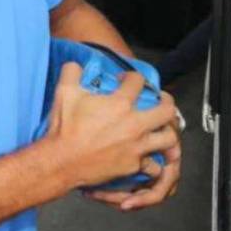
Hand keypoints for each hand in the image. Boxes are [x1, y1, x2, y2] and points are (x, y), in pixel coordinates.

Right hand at [43, 63, 179, 201]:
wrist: (61, 162)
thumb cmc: (64, 127)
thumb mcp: (64, 92)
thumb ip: (72, 72)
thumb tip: (76, 64)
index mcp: (120, 103)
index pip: (139, 81)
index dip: (132, 76)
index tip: (124, 80)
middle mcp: (134, 124)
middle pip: (167, 110)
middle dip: (167, 102)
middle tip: (160, 101)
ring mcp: (136, 147)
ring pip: (169, 138)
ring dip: (166, 132)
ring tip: (160, 129)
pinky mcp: (133, 166)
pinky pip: (153, 165)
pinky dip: (151, 161)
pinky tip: (146, 156)